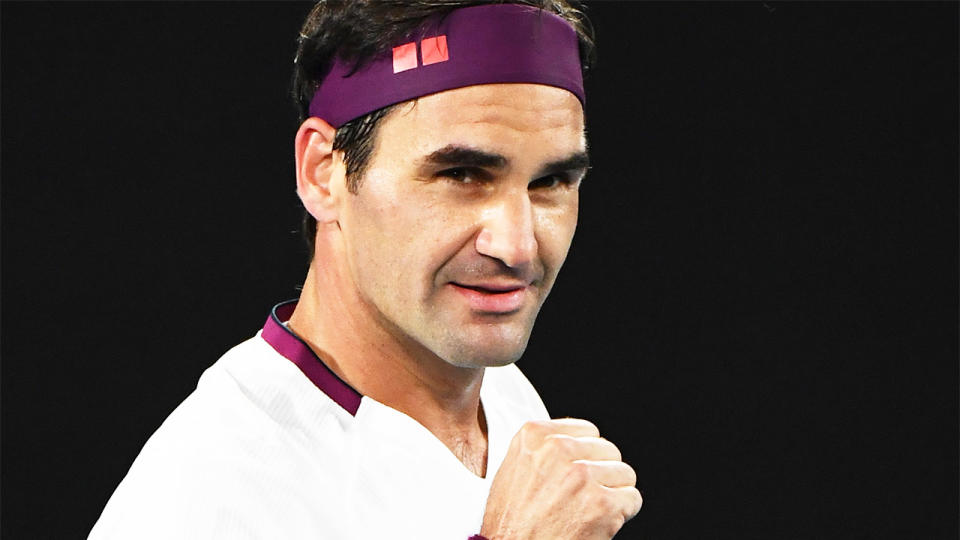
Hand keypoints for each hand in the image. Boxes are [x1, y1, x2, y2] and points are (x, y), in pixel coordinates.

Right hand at [480, 418, 641, 539]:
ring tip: (588, 509)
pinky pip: (632, 498)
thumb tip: (574, 442)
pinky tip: (598, 522)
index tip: (576, 472)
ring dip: (612, 493)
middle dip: (601, 473)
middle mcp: (558, 449)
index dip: (586, 456)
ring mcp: (582, 475)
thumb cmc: (509, 522)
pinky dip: (622, 513)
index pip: (587, 431)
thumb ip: (543, 449)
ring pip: (624, 473)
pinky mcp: (602, 503)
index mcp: (535, 434)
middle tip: (581, 496)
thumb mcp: (513, 469)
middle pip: (608, 450)